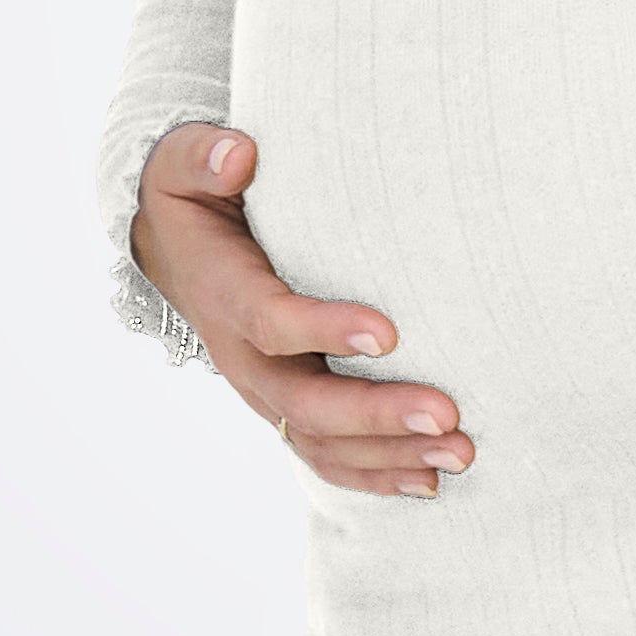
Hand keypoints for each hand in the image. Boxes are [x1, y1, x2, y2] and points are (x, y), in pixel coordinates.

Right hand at [130, 121, 471, 493]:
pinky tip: (428, 481)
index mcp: (226, 295)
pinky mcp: (287, 406)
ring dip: (391, 454)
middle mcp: (245, 357)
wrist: (177, 253)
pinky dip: (376, 474)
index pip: (273, 322)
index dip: (325, 331)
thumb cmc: (194, 198)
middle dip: (379, 414)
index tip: (389, 332)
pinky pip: (327, 455)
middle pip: (308, 402)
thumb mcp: (180, 165)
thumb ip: (204, 156)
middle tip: (448, 414)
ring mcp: (267, 390)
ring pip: (322, 441)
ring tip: (458, 453)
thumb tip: (240, 154)